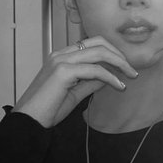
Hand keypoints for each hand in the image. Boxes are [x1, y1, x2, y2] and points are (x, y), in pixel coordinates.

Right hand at [13, 36, 137, 127]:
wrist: (30, 120)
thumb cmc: (48, 109)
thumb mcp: (76, 92)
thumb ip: (91, 82)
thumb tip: (109, 76)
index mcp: (62, 56)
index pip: (92, 44)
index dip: (112, 52)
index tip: (125, 66)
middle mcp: (61, 54)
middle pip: (98, 43)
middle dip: (119, 55)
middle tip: (132, 70)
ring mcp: (61, 61)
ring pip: (99, 52)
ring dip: (120, 63)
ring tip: (131, 76)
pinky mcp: (62, 72)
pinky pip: (94, 70)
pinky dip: (110, 76)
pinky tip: (119, 85)